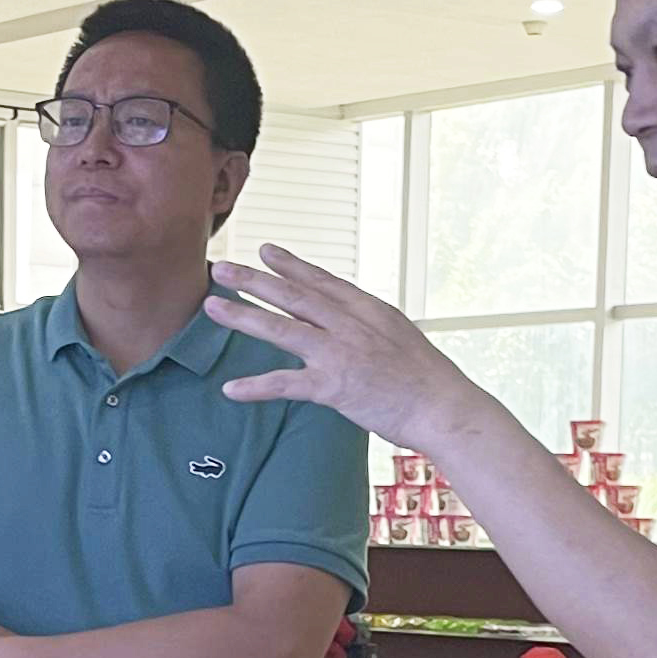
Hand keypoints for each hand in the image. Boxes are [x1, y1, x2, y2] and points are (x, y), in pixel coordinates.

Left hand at [205, 247, 477, 449]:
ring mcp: (340, 353)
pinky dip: (256, 387)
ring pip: (282, 328)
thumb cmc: (427, 379)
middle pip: (293, 296)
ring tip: (211, 307)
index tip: (265, 250)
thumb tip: (352, 319)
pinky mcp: (335, 386)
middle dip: (253, 279)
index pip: (322, 281)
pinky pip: (286, 384)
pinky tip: (230, 390)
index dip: (290, 265)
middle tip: (220, 267)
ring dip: (243, 316)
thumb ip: (370, 325)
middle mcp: (350, 324)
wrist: (445, 407)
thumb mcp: (400, 336)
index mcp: (368, 309)